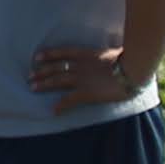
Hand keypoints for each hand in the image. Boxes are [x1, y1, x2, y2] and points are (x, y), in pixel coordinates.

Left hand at [28, 42, 153, 107]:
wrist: (135, 68)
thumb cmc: (132, 59)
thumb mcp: (116, 52)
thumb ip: (108, 55)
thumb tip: (112, 54)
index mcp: (89, 54)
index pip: (64, 52)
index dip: (50, 54)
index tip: (37, 56)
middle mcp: (81, 66)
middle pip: (56, 67)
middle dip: (42, 71)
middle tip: (29, 75)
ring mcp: (83, 79)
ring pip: (57, 81)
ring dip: (44, 84)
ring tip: (32, 88)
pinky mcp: (87, 92)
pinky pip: (69, 100)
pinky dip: (61, 105)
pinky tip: (54, 110)